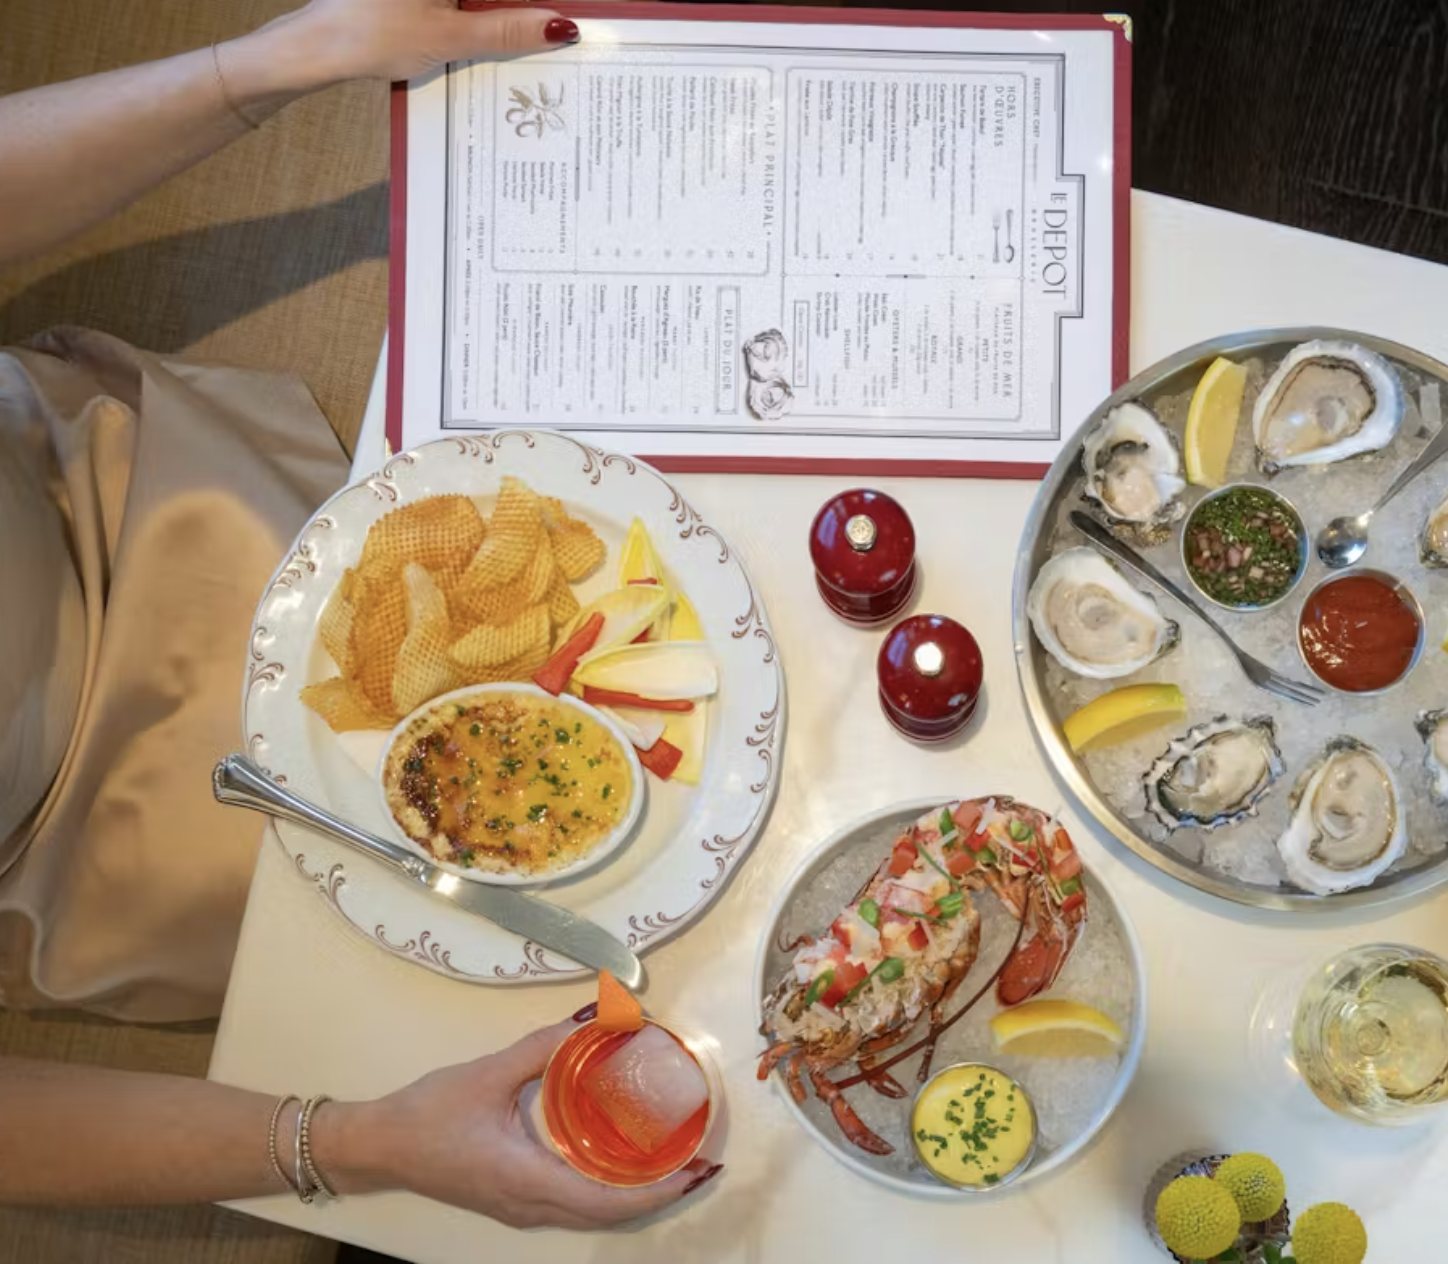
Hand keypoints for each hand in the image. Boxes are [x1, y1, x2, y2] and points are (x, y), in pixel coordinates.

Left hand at [238, 0, 581, 92]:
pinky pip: (462, 5)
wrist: (316, 45)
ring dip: (502, 16)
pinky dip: (479, 14)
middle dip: (523, 11)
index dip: (541, 6)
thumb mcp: (450, 36)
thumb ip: (508, 30)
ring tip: (533, 35)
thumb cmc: (372, 33)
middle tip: (555, 32)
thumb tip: (560, 25)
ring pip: (480, 2)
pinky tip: (497, 32)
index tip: (568, 18)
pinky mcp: (420, 2)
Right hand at [329, 1019, 722, 1228]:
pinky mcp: (514, 1199)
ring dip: (637, 1191)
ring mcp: (521, 1208)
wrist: (378, 1146)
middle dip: (660, 1192)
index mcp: (526, 1180)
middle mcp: (529, 1205)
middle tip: (701, 1160)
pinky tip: (625, 1160)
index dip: (657, 1190)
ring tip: (675, 1161)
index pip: (607, 1200)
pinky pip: (574, 1202)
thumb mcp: (487, 1073)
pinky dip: (609, 1187)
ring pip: (593, 1211)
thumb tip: (590, 1023)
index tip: (695, 1169)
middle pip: (609, 1212)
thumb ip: (540, 1049)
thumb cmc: (427, 1113)